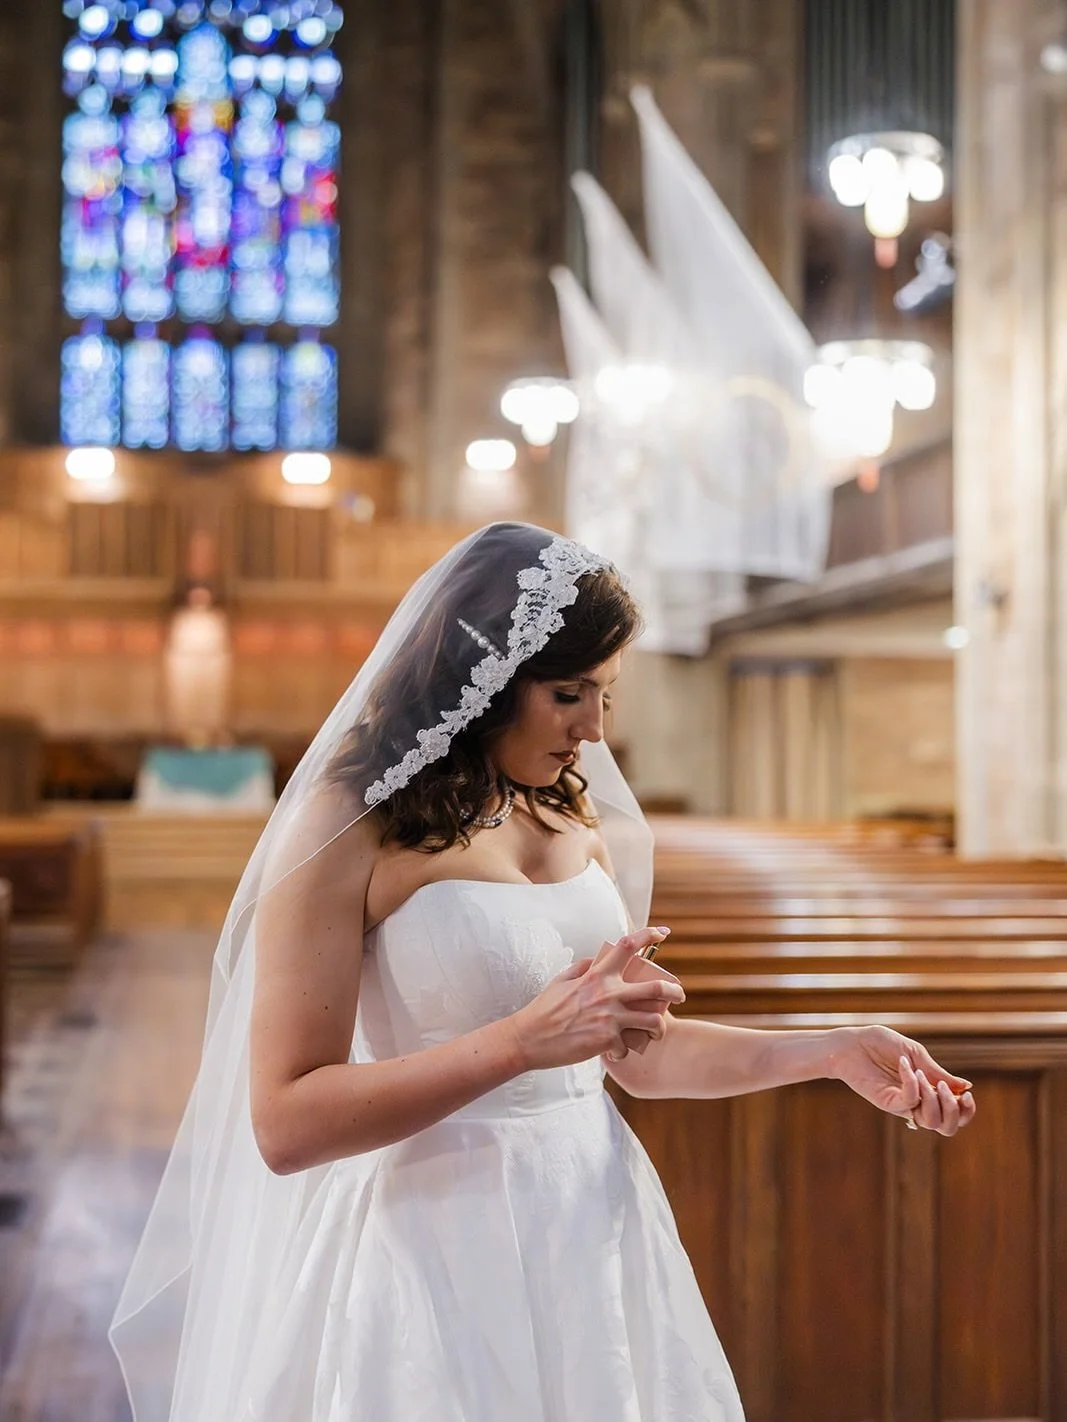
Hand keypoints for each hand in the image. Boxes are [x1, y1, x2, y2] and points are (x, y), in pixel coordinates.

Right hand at [508, 927, 684, 1071]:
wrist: (529, 1039)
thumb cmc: (543, 1010)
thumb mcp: (560, 981)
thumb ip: (581, 968)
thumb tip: (593, 960)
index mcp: (596, 975)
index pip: (628, 947)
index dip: (648, 935)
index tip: (663, 933)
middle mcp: (607, 994)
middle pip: (655, 988)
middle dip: (674, 991)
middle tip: (679, 995)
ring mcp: (609, 1018)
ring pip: (652, 1020)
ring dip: (659, 1027)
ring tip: (656, 1032)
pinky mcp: (606, 1041)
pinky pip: (628, 1046)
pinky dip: (624, 1050)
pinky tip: (617, 1052)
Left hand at [828, 1026, 976, 1136]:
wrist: (852, 1042)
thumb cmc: (882, 1045)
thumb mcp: (915, 1053)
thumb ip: (938, 1072)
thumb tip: (966, 1086)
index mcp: (928, 1090)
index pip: (954, 1113)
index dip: (967, 1110)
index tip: (969, 1094)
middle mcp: (918, 1102)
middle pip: (947, 1127)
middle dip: (955, 1111)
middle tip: (946, 1089)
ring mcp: (903, 1104)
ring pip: (931, 1121)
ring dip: (936, 1100)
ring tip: (923, 1075)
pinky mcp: (887, 1102)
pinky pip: (909, 1101)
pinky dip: (913, 1084)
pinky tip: (905, 1066)